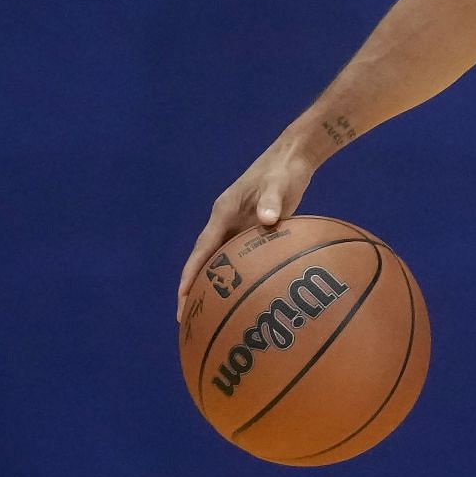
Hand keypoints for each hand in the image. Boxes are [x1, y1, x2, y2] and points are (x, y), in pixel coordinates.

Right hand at [177, 142, 317, 320]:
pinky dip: (238, 275)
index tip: (182, 298)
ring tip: (209, 314)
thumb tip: (268, 220)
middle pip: (206, 260)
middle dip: (195, 288)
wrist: (293, 158)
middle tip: (188, 318)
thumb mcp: (277, 184)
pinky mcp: (254, 228)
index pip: (202, 250)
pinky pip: (242, 256)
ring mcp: (239, 226)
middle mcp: (226, 222)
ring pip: (222, 260)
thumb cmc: (283, 170)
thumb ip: (271, 201)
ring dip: (214, 284)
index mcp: (223, 213)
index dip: (190, 275)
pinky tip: (243, 294)